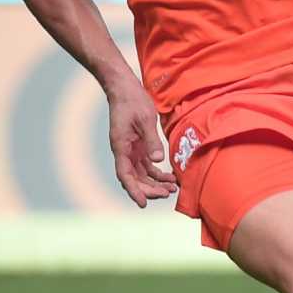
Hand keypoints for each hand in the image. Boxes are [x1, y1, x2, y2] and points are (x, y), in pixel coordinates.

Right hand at [105, 78, 174, 207]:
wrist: (124, 89)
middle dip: (149, 189)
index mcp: (121, 147)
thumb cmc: (133, 102)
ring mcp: (130, 149)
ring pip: (141, 173)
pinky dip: (156, 172)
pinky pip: (146, 164)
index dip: (134, 191)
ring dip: (154, 182)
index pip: (125, 175)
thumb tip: (158, 160)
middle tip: (167, 194)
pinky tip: (169, 176)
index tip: (143, 203)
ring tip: (171, 189)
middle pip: (134, 178)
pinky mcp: (137, 146)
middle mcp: (123, 151)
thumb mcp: (145, 120)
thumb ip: (151, 141)